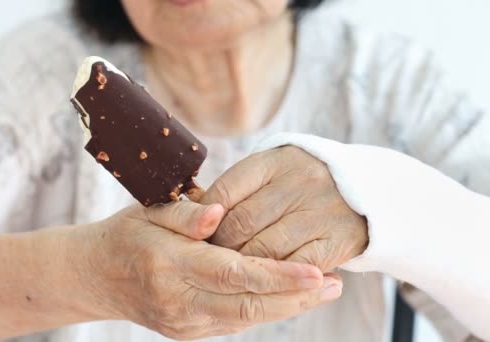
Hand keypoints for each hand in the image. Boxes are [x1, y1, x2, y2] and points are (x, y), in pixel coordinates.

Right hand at [69, 201, 342, 339]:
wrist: (96, 276)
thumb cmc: (126, 235)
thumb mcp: (149, 212)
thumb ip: (186, 213)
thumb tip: (218, 214)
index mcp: (167, 264)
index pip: (231, 272)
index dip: (276, 275)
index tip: (315, 271)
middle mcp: (176, 300)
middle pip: (246, 304)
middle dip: (294, 297)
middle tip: (334, 284)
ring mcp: (182, 322)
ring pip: (245, 319)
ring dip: (287, 307)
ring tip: (323, 290)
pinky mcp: (187, 332)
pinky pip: (234, 323)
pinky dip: (265, 311)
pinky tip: (289, 298)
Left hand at [201, 146, 368, 272]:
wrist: (369, 189)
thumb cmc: (304, 183)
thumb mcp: (273, 171)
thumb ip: (237, 188)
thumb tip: (194, 213)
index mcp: (275, 160)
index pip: (225, 192)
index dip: (204, 218)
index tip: (195, 235)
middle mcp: (298, 181)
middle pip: (241, 223)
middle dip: (218, 247)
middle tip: (206, 261)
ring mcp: (320, 211)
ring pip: (264, 250)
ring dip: (241, 267)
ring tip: (229, 274)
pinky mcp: (337, 240)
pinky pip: (294, 267)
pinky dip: (274, 278)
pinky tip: (263, 280)